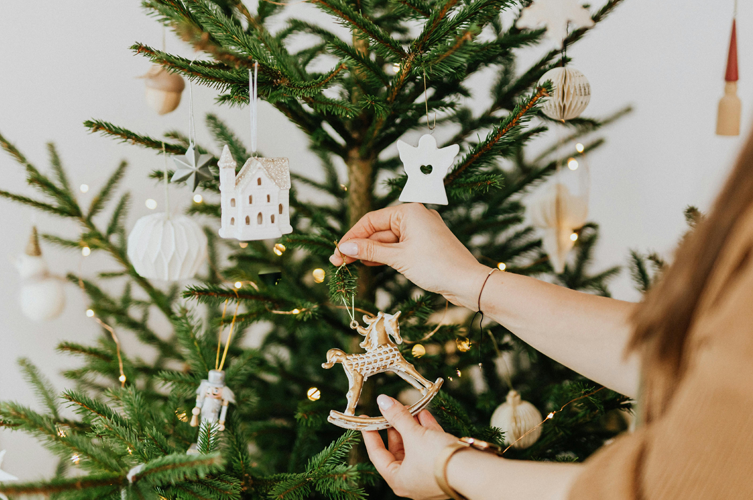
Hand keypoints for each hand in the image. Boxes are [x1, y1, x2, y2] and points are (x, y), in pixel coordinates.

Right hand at [329, 203, 489, 309]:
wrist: (468, 283)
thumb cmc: (437, 266)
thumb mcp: (398, 258)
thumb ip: (370, 251)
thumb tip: (345, 247)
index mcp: (409, 211)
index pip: (371, 220)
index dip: (352, 236)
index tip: (337, 252)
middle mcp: (415, 216)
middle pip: (378, 230)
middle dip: (358, 246)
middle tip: (338, 263)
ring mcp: (420, 231)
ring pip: (387, 240)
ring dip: (369, 252)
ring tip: (348, 266)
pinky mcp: (424, 245)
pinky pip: (398, 247)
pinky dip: (384, 255)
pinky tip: (369, 264)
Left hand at [362, 395, 458, 498]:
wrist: (472, 470)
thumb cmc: (437, 459)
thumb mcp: (413, 434)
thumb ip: (397, 417)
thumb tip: (383, 401)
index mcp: (398, 479)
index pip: (377, 454)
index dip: (371, 434)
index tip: (366, 419)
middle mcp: (412, 480)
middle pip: (398, 449)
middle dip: (396, 427)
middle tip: (392, 409)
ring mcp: (428, 474)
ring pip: (415, 446)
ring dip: (412, 426)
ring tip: (408, 408)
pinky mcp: (443, 466)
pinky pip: (430, 447)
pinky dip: (426, 430)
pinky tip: (424, 414)